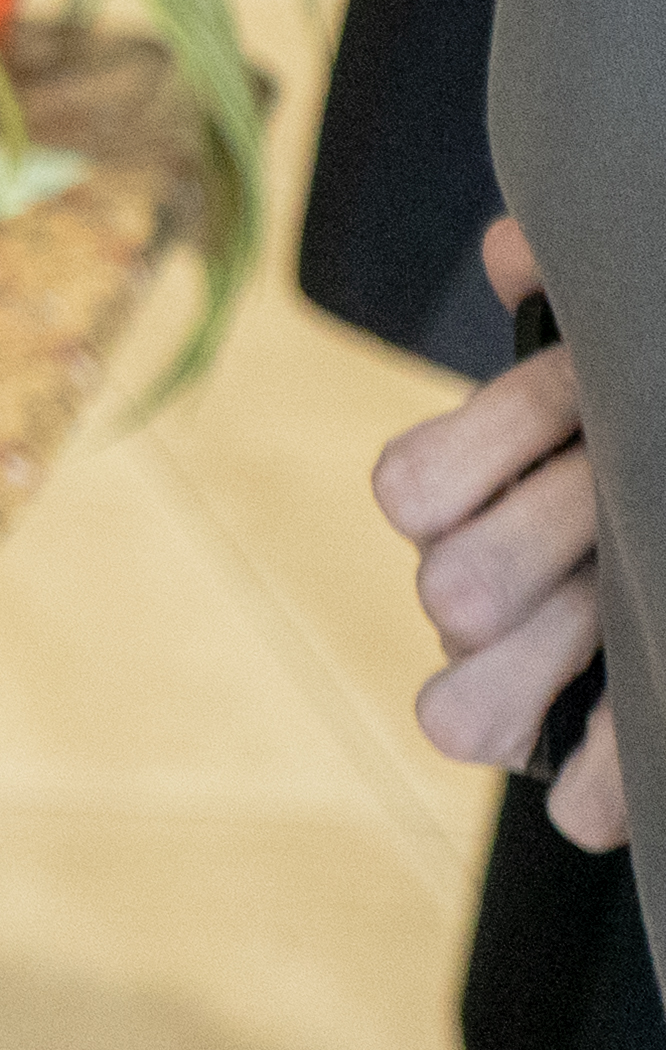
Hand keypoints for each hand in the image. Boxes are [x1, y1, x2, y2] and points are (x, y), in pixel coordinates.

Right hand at [375, 216, 630, 847]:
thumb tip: (519, 249)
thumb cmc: (638, 448)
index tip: (588, 393)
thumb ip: (563, 304)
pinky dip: (606, 787)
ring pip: (464, 709)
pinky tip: (626, 773)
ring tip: (628, 615)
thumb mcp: (604, 375)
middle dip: (552, 539)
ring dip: (549, 661)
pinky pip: (571, 800)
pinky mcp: (583, 764)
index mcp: (456, 504)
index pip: (412, 486)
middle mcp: (465, 596)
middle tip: (619, 509)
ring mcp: (517, 684)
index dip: (503, 436)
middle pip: (449, 588)